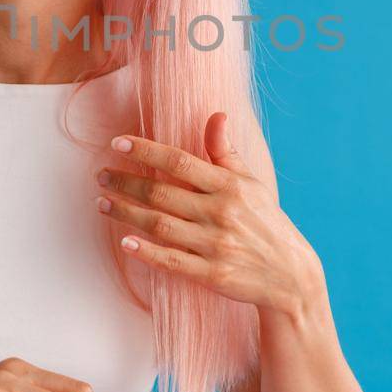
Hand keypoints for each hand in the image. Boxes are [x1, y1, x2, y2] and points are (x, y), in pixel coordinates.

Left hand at [95, 111, 322, 315]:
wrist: (290, 276)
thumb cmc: (266, 224)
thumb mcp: (251, 184)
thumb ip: (225, 152)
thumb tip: (216, 115)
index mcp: (230, 186)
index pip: (180, 161)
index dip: (146, 150)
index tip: (117, 143)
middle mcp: (221, 213)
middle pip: (161, 193)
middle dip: (125, 182)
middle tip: (101, 176)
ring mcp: (215, 245)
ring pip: (160, 225)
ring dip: (126, 213)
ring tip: (102, 203)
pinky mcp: (212, 274)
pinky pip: (172, 261)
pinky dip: (147, 251)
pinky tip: (126, 242)